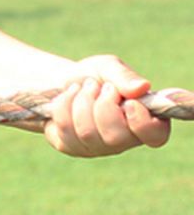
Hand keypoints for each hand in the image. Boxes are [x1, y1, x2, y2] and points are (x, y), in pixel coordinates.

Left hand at [43, 55, 169, 156]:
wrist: (60, 80)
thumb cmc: (92, 76)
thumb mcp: (109, 67)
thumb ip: (124, 76)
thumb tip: (142, 87)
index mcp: (143, 119)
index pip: (155, 136)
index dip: (142, 122)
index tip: (129, 102)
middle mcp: (123, 139)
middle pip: (116, 137)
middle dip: (102, 105)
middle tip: (96, 86)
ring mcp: (96, 147)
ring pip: (87, 133)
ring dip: (82, 101)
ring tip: (83, 87)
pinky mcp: (71, 146)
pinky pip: (65, 130)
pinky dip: (64, 105)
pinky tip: (68, 95)